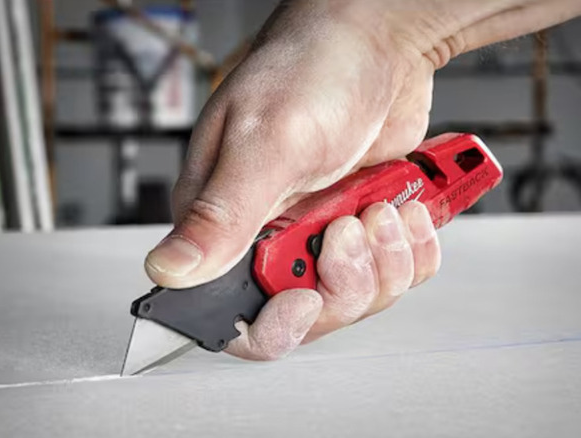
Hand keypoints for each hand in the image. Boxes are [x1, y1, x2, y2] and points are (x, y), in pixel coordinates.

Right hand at [145, 1, 440, 358]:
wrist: (378, 41)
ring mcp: (317, 233)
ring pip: (356, 297)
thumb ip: (221, 214)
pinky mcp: (359, 226)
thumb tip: (169, 269)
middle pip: (307, 312)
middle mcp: (268, 232)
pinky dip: (411, 250)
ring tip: (383, 207)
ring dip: (385, 261)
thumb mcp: (265, 141)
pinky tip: (405, 210)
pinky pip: (393, 272)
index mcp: (222, 219)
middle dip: (345, 281)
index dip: (274, 322)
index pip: (231, 311)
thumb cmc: (311, 68)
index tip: (307, 295)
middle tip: (353, 224)